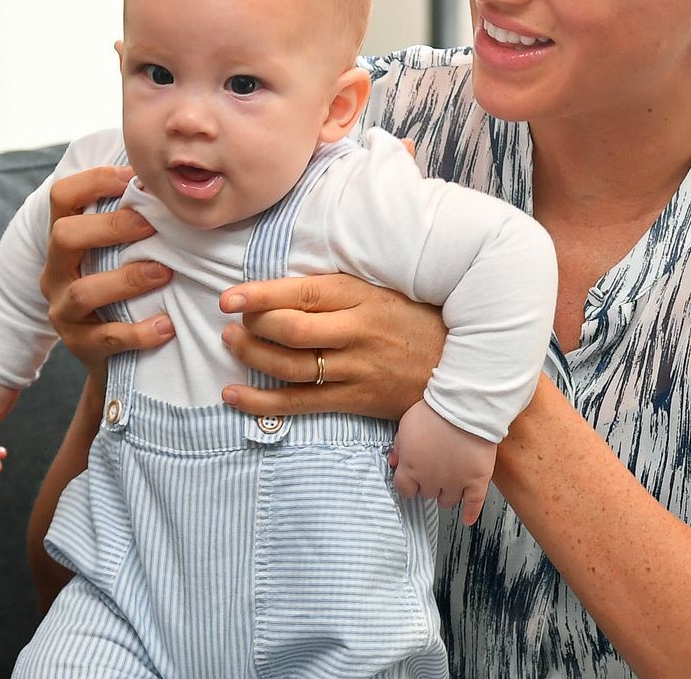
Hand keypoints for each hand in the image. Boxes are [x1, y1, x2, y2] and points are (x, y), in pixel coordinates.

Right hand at [40, 164, 174, 387]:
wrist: (114, 360)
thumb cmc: (124, 290)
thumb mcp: (119, 252)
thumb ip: (133, 219)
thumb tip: (171, 176)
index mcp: (64, 240)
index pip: (62, 196)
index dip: (94, 180)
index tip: (133, 176)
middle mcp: (55, 271)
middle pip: (63, 236)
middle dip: (109, 227)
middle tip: (151, 224)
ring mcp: (63, 311)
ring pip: (83, 291)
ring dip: (127, 279)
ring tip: (165, 273)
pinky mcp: (80, 346)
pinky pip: (106, 338)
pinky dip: (138, 332)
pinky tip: (166, 326)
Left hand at [218, 274, 443, 418]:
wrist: (462, 366)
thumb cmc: (412, 319)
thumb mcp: (378, 290)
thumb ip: (334, 289)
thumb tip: (280, 285)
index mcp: (359, 297)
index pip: (301, 293)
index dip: (260, 296)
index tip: (229, 298)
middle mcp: (356, 332)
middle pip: (291, 331)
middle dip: (252, 327)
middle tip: (231, 322)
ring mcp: (356, 369)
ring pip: (291, 367)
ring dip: (252, 357)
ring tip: (230, 345)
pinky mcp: (355, 400)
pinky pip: (300, 403)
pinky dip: (262, 401)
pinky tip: (234, 395)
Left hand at [389, 399, 495, 525]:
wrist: (462, 408)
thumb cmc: (432, 413)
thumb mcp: (405, 425)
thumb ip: (399, 447)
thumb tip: (394, 463)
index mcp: (411, 468)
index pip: (404, 489)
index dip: (407, 485)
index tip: (410, 481)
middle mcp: (431, 480)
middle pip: (426, 493)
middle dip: (427, 484)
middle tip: (432, 474)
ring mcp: (455, 483)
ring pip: (447, 500)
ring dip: (446, 495)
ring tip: (447, 487)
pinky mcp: (477, 481)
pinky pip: (474, 504)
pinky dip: (471, 513)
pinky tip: (467, 519)